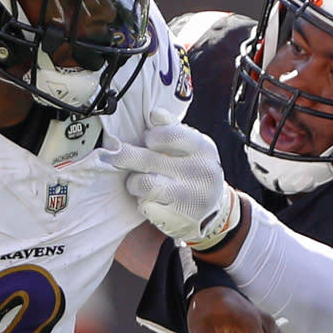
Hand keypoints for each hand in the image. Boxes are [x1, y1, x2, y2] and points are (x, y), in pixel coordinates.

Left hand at [112, 115, 241, 250]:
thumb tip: (154, 114)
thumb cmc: (196, 171)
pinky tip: (148, 199)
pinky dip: (141, 202)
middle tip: (117, 156)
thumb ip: (173, 128)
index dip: (150, 137)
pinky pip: (145, 206)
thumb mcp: (193, 147)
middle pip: (147, 160)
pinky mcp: (177, 218)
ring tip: (136, 182)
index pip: (165, 135)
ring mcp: (188, 197)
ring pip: (143, 184)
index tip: (148, 141)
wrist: (215, 211)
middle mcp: (198, 172)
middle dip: (126, 157)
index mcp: (202, 149)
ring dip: (133, 182)